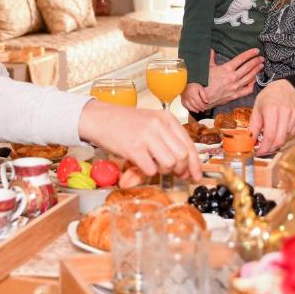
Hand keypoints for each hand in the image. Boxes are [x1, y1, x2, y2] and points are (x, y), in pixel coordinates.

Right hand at [78, 100, 201, 181]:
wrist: (98, 118)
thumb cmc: (125, 123)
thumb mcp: (150, 124)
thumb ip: (168, 141)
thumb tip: (185, 169)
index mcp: (166, 118)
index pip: (189, 144)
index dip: (195, 163)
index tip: (196, 175)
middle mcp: (159, 125)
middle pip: (182, 156)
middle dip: (181, 170)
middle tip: (175, 174)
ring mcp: (146, 136)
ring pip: (170, 163)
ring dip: (164, 171)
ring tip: (154, 166)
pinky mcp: (133, 148)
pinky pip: (151, 169)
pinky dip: (148, 173)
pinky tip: (141, 166)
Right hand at [181, 83, 207, 113]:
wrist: (185, 83)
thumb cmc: (193, 85)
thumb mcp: (200, 88)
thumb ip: (204, 95)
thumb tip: (206, 102)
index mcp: (194, 95)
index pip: (200, 103)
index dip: (203, 106)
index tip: (205, 107)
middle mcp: (189, 98)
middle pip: (196, 106)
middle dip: (200, 108)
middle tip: (203, 109)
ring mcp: (185, 100)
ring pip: (191, 107)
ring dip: (195, 110)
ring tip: (199, 111)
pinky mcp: (183, 101)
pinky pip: (186, 107)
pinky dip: (190, 109)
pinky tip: (193, 109)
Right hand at [203, 49, 262, 107]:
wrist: (202, 98)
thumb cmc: (203, 83)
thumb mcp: (207, 68)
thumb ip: (211, 58)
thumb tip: (211, 50)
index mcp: (226, 69)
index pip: (241, 58)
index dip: (250, 53)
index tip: (255, 51)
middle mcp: (232, 77)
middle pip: (248, 67)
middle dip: (256, 61)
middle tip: (261, 58)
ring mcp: (235, 87)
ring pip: (249, 77)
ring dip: (256, 70)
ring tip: (261, 66)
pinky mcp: (235, 95)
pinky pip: (248, 89)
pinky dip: (252, 84)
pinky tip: (254, 80)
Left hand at [249, 79, 294, 154]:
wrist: (282, 87)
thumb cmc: (267, 98)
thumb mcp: (256, 110)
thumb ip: (253, 127)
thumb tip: (250, 143)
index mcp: (272, 109)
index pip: (270, 135)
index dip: (264, 148)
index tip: (258, 152)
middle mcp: (285, 112)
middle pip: (279, 140)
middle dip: (270, 149)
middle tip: (263, 150)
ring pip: (286, 139)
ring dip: (277, 143)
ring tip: (270, 138)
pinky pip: (293, 134)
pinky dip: (285, 137)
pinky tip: (279, 132)